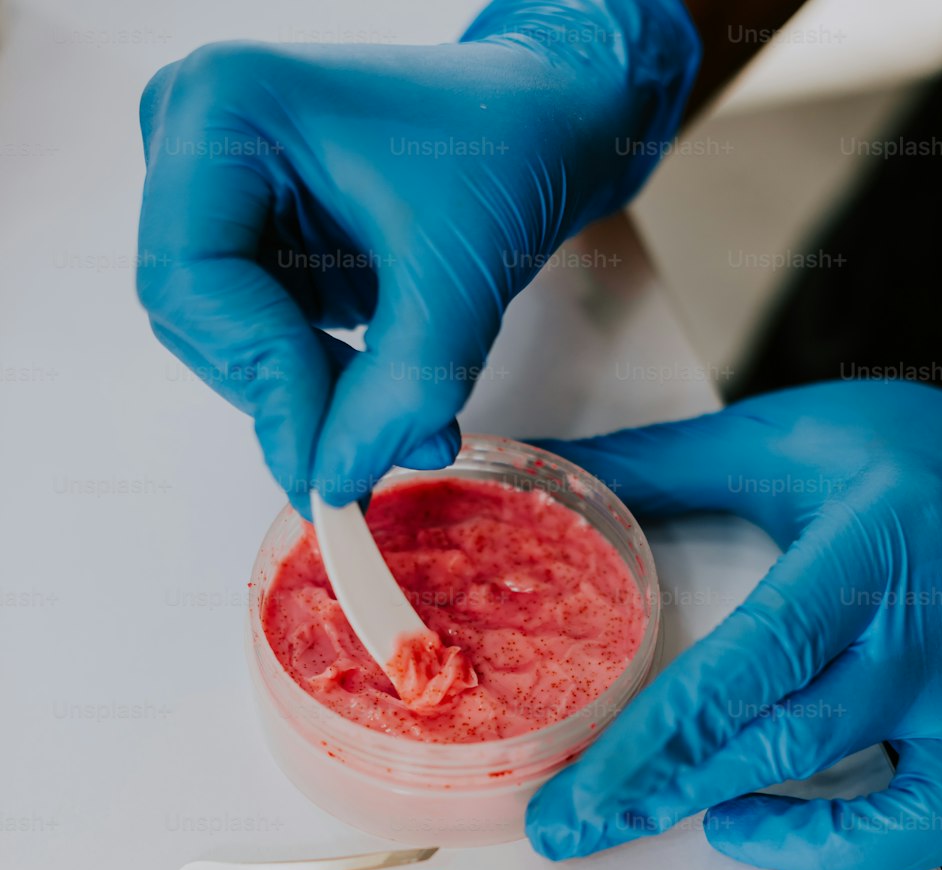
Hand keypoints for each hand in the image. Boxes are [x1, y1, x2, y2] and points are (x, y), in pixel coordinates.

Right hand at [136, 3, 698, 511]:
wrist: (543, 116)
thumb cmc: (506, 143)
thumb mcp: (457, 277)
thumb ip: (399, 391)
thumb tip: (334, 481)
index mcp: (225, 108)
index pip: (191, 281)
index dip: (260, 377)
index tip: (326, 454)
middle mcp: (197, 135)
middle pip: (197, 317)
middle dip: (289, 393)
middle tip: (376, 441)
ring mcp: (217, 182)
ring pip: (225, 337)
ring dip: (310, 394)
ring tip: (404, 412)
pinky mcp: (250, 227)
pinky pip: (257, 331)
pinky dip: (319, 377)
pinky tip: (385, 386)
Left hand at [526, 380, 941, 869]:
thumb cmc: (911, 449)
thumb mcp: (783, 440)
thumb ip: (660, 466)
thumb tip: (549, 468)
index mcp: (866, 555)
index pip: (743, 672)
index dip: (655, 746)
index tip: (579, 801)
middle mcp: (930, 640)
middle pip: (796, 749)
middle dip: (677, 799)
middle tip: (588, 832)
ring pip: (918, 815)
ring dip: (816, 850)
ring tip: (732, 830)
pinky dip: (935, 863)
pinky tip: (860, 856)